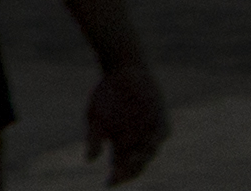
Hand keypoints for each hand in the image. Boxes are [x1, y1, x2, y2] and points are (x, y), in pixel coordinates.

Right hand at [87, 57, 168, 180]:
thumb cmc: (107, 95)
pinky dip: (156, 139)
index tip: (108, 183)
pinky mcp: (160, 120)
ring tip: (132, 161)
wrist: (121, 71)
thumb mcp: (95, 117)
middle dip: (128, 170)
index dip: (117, 176)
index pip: (122, 167)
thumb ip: (94, 138)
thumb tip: (89, 160)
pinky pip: (162, 133)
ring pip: (150, 151)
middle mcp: (139, 142)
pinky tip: (149, 143)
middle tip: (119, 174)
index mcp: (123, 145)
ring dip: (142, 157)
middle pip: (137, 164)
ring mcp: (151, 132)